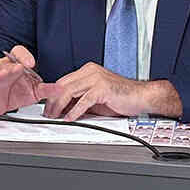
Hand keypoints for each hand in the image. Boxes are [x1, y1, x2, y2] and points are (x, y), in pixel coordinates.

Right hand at [0, 45, 40, 115]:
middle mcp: (4, 69)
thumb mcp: (34, 92)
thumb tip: (60, 88)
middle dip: (13, 67)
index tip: (31, 63)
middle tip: (19, 68)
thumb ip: (46, 89)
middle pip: (7, 64)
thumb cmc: (15, 92)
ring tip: (3, 75)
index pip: (19, 54)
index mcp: (16, 66)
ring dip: (0, 74)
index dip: (24, 56)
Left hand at [36, 62, 182, 120]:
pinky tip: (70, 118)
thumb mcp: (96, 98)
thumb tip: (63, 109)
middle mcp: (90, 71)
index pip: (63, 81)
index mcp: (87, 70)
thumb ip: (80, 99)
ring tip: (55, 116)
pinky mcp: (103, 88)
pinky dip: (74, 111)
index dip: (53, 94)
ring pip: (69, 91)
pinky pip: (83, 100)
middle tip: (48, 113)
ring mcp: (96, 78)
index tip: (48, 106)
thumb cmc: (121, 97)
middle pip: (63, 85)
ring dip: (59, 106)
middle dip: (52, 101)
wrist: (142, 96)